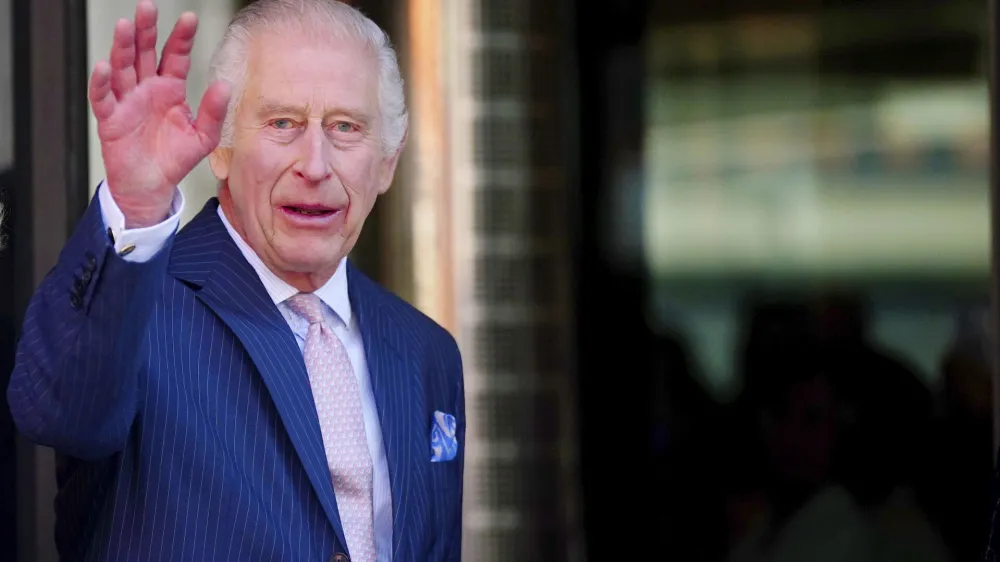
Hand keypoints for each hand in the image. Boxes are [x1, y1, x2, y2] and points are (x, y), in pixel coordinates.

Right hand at [89, 1, 230, 227]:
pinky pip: (103, 98)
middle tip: (147, 6)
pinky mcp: (111, 118)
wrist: (152, 185)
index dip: (180, 37)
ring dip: (122, 47)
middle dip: (145, 29)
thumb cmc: (175, 159)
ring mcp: (127, 101)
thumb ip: (213, 112)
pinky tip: (103, 67)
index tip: (189, 18)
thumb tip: (225, 86)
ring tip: (126, 26)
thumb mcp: (203, 136)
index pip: (174, 56)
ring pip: (122, 67)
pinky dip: (102, 83)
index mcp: (170, 88)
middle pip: (143, 52)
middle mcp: (146, 88)